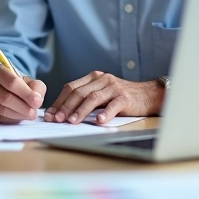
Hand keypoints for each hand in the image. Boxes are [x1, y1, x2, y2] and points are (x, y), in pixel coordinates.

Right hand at [0, 65, 45, 123]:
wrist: (3, 90)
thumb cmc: (17, 85)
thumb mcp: (29, 81)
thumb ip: (36, 88)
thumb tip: (36, 100)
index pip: (12, 82)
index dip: (26, 94)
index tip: (37, 102)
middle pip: (6, 98)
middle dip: (23, 107)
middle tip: (34, 112)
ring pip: (2, 110)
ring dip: (19, 115)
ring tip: (29, 115)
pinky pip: (0, 119)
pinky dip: (13, 120)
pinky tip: (19, 116)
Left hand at [43, 71, 163, 124]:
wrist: (148, 95)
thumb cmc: (121, 97)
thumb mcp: (102, 93)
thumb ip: (86, 98)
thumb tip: (63, 113)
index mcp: (93, 77)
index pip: (71, 87)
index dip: (59, 101)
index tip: (50, 114)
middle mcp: (102, 79)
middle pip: (79, 92)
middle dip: (66, 107)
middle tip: (57, 119)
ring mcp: (114, 88)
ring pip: (93, 98)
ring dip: (80, 111)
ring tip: (72, 121)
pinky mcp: (125, 98)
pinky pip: (113, 105)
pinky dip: (105, 113)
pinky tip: (98, 121)